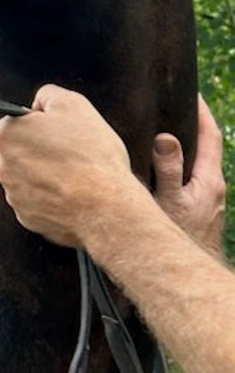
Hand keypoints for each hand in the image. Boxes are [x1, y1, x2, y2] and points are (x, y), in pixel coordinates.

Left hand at [0, 86, 132, 247]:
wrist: (107, 208)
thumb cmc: (91, 157)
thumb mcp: (73, 104)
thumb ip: (47, 95)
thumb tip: (38, 105)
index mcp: (6, 136)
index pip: (18, 123)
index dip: (43, 125)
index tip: (62, 133)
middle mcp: (2, 167)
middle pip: (21, 151)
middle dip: (43, 150)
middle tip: (72, 154)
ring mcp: (13, 195)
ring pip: (29, 177)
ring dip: (47, 175)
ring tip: (75, 176)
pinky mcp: (26, 217)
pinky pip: (37, 202)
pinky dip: (52, 198)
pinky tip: (71, 194)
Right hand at [152, 95, 226, 257]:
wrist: (186, 279)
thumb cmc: (177, 242)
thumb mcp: (169, 202)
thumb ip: (168, 170)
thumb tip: (167, 137)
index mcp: (210, 181)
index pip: (211, 136)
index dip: (202, 112)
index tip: (191, 92)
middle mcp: (213, 189)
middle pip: (206, 148)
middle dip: (193, 126)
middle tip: (174, 106)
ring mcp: (207, 202)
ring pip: (198, 166)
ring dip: (185, 148)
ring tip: (164, 131)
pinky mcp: (198, 213)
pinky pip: (190, 180)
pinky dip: (179, 167)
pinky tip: (160, 170)